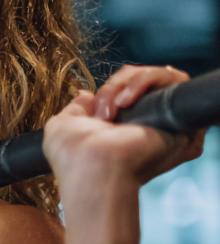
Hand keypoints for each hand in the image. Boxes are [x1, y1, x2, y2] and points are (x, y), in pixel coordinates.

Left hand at [44, 65, 203, 190]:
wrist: (92, 168)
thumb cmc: (74, 157)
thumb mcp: (62, 126)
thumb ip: (76, 108)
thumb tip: (86, 94)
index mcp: (124, 128)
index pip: (126, 91)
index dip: (111, 91)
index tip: (95, 113)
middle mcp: (147, 124)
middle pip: (140, 79)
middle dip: (116, 86)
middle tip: (103, 113)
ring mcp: (166, 120)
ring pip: (157, 75)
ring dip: (128, 83)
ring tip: (115, 109)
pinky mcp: (181, 116)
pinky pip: (173, 77)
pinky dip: (146, 80)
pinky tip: (126, 102)